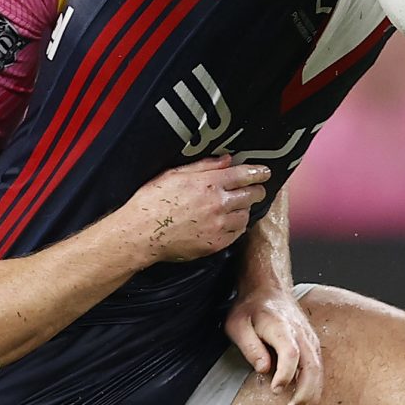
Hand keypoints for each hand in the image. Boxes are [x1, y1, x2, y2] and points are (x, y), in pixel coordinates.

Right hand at [118, 159, 269, 263]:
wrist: (140, 233)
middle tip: (255, 190)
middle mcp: (218, 203)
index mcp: (208, 183)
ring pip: (246, 215)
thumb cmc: (151, 201)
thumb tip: (227, 160)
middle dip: (257, 190)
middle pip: (252, 195)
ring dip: (244, 210)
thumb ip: (204, 166)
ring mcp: (219, 225)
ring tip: (235, 208)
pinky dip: (235, 227)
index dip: (259, 172)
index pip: (244, 175)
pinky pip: (236, 233)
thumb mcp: (173, 174)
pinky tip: (226, 224)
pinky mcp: (216, 244)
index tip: (264, 172)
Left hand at [226, 286, 322, 404]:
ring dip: (311, 396)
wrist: (268, 289)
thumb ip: (250, 346)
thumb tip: (264, 369)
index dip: (286, 373)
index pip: (291, 352)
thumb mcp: (237, 324)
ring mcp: (309, 340)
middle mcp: (301, 334)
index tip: (275, 390)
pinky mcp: (311, 346)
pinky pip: (318, 370)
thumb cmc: (249, 308)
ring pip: (318, 371)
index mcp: (281, 326)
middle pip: (310, 366)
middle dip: (303, 393)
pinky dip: (315, 389)